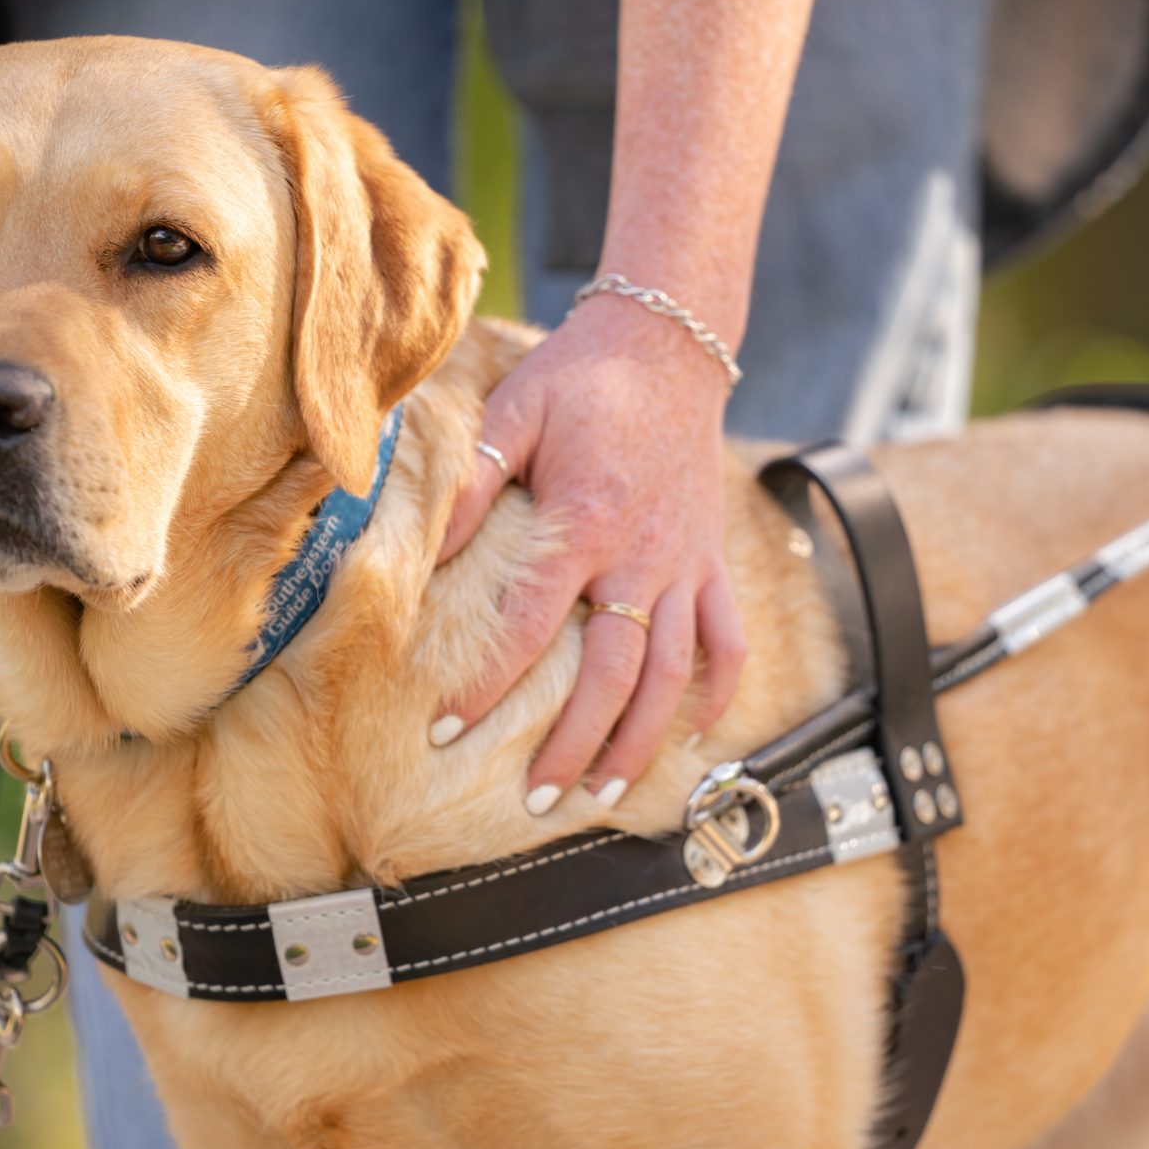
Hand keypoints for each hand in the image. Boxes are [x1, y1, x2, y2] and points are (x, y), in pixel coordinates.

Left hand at [433, 294, 747, 812]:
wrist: (667, 346)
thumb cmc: (579, 379)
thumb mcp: (514, 413)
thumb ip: (471, 485)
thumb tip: (420, 553)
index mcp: (584, 524)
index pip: (528, 625)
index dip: (485, 683)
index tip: (445, 729)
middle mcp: (641, 556)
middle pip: (611, 675)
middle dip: (572, 745)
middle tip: (534, 801)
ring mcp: (685, 564)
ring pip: (671, 675)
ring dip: (641, 741)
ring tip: (606, 796)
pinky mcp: (712, 560)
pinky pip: (727, 639)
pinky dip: (715, 691)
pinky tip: (693, 734)